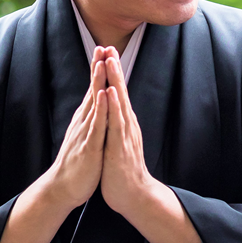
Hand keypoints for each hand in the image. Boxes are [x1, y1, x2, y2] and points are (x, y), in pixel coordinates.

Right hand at [35, 47, 115, 211]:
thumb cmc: (78, 163)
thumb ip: (90, 120)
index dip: (98, 70)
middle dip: (98, 68)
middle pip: (92, 90)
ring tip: (103, 62)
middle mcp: (84, 122)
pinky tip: (104, 95)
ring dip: (98, 82)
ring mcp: (85, 133)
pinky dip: (101, 109)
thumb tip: (95, 105)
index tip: (104, 49)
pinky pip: (97, 125)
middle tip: (102, 45)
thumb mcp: (86, 136)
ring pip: (94, 104)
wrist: (63, 188)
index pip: (94, 90)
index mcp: (86, 120)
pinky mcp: (89, 147)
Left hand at [97, 49, 161, 215]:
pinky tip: (111, 93)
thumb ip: (117, 126)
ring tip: (111, 61)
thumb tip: (114, 112)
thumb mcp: (118, 143)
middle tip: (110, 46)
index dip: (112, 73)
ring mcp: (124, 135)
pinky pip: (115, 124)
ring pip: (119, 103)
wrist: (134, 196)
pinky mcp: (120, 146)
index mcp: (123, 124)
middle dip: (115, 69)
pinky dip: (113, 106)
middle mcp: (126, 125)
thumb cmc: (123, 171)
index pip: (118, 93)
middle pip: (120, 91)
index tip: (107, 53)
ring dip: (115, 80)